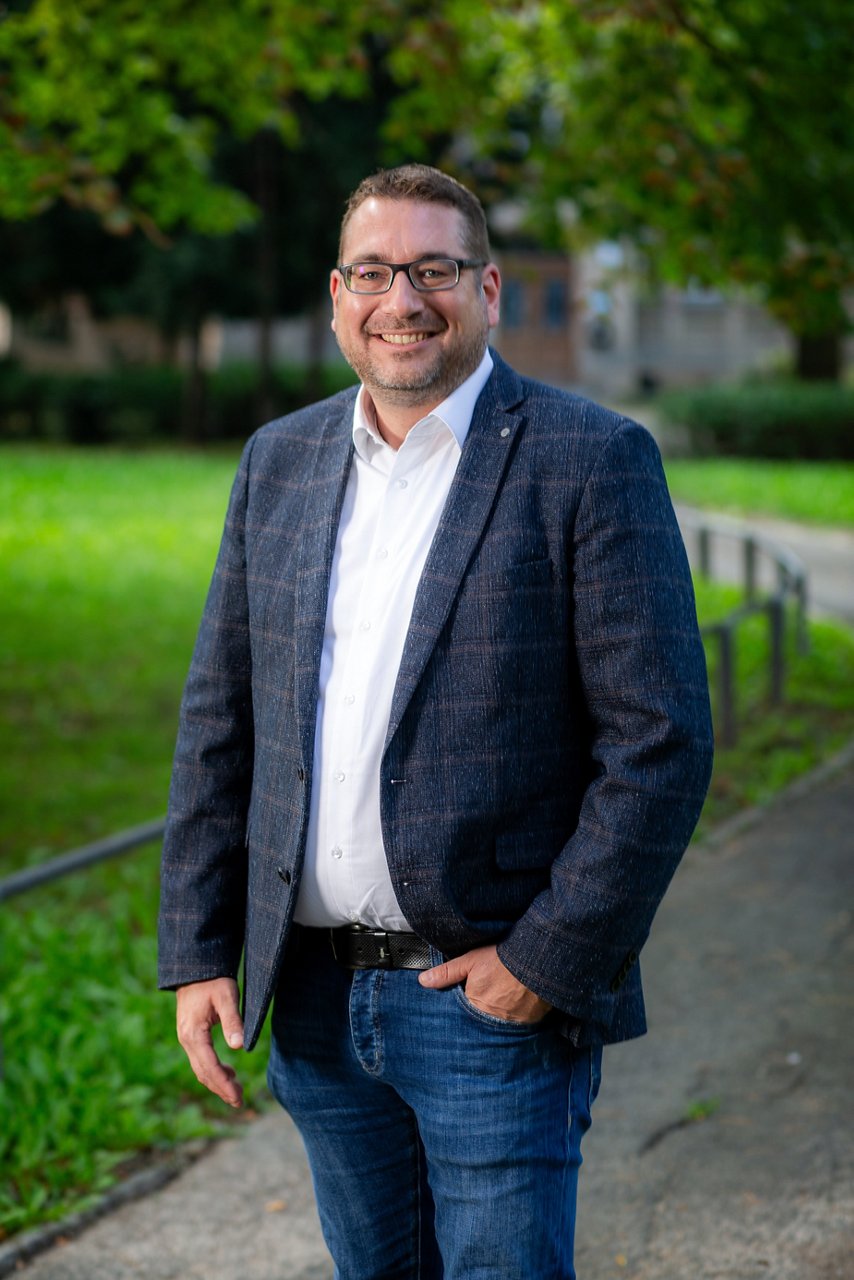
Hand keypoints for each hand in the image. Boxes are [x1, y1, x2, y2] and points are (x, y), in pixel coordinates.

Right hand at [175, 977, 244, 1108]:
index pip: (209, 1067)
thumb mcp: (227, 997)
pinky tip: (228, 1072)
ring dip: (217, 1082)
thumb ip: (233, 1021)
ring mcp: (186, 1038)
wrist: (195, 968)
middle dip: (221, 1088)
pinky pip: (200, 1060)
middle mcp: (186, 1039)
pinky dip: (213, 1070)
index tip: (238, 1097)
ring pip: (200, 1068)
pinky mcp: (190, 1035)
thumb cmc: (213, 981)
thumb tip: (239, 1047)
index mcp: (194, 1033)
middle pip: (203, 1073)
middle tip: (240, 1101)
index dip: (224, 1084)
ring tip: (236, 1092)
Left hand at [418, 944, 551, 1023]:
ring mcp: (511, 1023)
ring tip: (502, 1000)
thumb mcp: (471, 961)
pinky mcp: (529, 1023)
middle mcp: (492, 1019)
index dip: (464, 1005)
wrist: (538, 961)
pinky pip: (517, 1025)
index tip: (469, 997)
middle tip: (488, 998)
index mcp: (474, 1005)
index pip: (462, 1013)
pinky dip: (515, 1017)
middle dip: (481, 1014)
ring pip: (498, 1024)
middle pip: (481, 1020)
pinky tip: (516, 1004)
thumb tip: (423, 981)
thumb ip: (447, 973)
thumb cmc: (503, 959)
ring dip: (498, 1016)